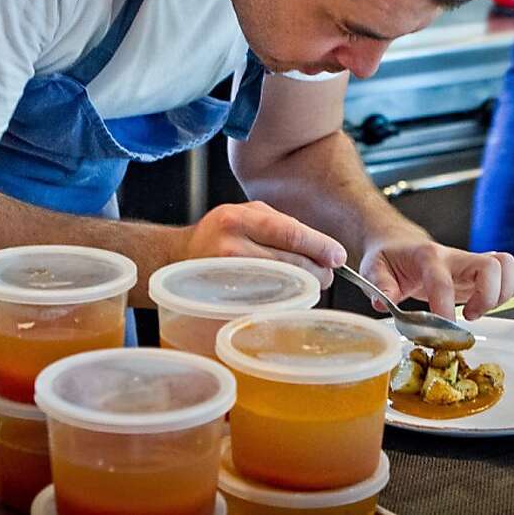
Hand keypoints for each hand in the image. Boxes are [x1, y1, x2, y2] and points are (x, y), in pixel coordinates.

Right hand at [180, 201, 346, 287]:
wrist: (175, 258)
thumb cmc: (217, 234)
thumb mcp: (245, 214)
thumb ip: (279, 224)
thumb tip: (320, 246)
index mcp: (239, 219)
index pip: (291, 233)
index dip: (320, 246)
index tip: (337, 257)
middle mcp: (231, 245)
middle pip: (290, 262)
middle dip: (317, 271)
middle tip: (327, 274)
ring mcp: (227, 275)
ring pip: (283, 283)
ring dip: (305, 286)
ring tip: (311, 283)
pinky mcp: (225, 298)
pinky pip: (266, 300)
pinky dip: (285, 298)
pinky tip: (289, 294)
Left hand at [359, 238, 513, 320]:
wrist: (399, 243)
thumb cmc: (389, 258)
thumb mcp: (373, 269)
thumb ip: (380, 285)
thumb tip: (383, 303)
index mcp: (427, 257)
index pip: (442, 281)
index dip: (445, 308)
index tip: (443, 331)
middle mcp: (454, 257)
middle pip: (490, 267)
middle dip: (487, 298)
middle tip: (469, 317)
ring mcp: (470, 263)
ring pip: (507, 267)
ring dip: (502, 295)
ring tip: (479, 311)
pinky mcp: (480, 271)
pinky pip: (510, 273)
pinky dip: (508, 291)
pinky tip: (487, 304)